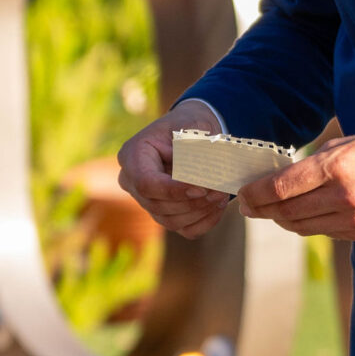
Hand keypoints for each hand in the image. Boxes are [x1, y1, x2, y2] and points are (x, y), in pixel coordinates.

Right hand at [117, 102, 232, 238]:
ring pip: (170, 221)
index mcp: (133, 155)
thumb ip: (194, 150)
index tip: (201, 188)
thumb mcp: (192, 128)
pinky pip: (185, 229)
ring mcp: (147, 201)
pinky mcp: (166, 214)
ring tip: (221, 195)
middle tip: (219, 191)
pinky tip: (218, 206)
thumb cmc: (191, 126)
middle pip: (158, 206)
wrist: (194, 134)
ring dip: (200, 212)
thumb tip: (204, 179)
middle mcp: (133, 182)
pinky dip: (205, 222)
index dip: (174, 190)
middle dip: (192, 202)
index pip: (147, 183)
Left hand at [242, 131, 354, 239]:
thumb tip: (278, 180)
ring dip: (281, 219)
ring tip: (272, 211)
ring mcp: (353, 219)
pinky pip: (322, 232)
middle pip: (286, 211)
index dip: (256, 194)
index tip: (244, 195)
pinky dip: (306, 225)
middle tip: (250, 207)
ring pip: (301, 227)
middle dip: (262, 209)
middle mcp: (343, 196)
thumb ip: (313, 164)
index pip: (282, 187)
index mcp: (338, 167)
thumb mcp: (346, 144)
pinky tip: (301, 215)